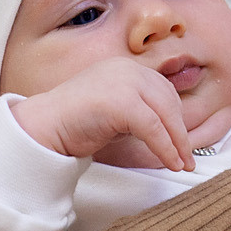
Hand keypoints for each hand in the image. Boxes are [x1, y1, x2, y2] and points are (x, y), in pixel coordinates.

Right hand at [9, 55, 195, 169]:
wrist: (43, 128)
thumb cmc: (74, 124)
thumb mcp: (113, 110)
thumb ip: (138, 111)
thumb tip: (169, 130)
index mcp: (125, 68)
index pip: (163, 91)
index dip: (176, 118)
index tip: (182, 142)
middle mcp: (127, 69)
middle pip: (168, 101)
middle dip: (180, 132)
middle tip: (187, 157)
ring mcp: (123, 82)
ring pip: (164, 113)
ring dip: (177, 142)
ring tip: (181, 163)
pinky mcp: (120, 101)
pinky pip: (153, 127)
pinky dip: (165, 147)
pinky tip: (170, 161)